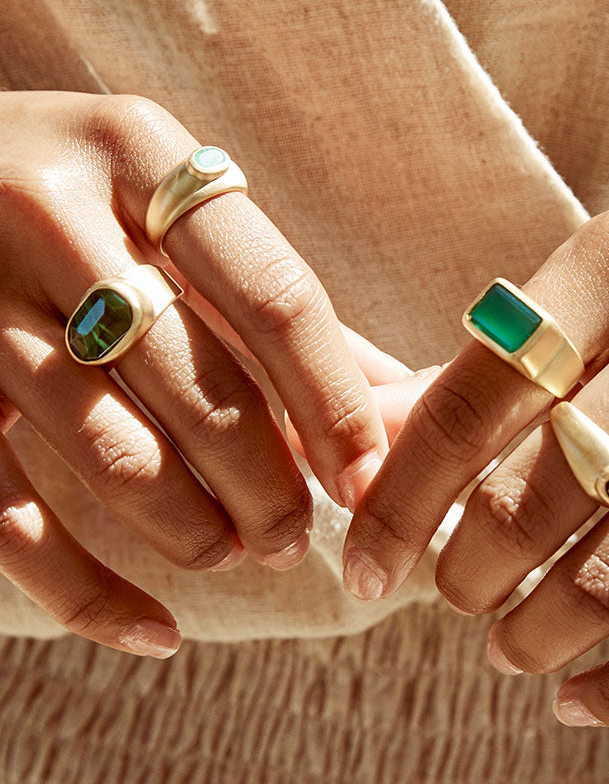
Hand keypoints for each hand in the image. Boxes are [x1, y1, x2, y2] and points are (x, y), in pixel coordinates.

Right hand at [0, 91, 388, 654]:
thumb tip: (396, 401)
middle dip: (270, 486)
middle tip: (295, 534)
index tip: (370, 481)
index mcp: (140, 155)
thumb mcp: (161, 206)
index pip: (276, 300)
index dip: (335, 407)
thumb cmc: (71, 201)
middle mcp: (52, 214)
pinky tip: (154, 629)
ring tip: (234, 549)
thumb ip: (266, 296)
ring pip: (117, 454)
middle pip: (203, 387)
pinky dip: (90, 593)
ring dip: (196, 529)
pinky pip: (11, 516)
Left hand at [343, 201, 608, 724]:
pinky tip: (581, 703)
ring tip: (508, 647)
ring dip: (536, 636)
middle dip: (466, 575)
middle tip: (453, 597)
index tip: (367, 564)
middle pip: (537, 495)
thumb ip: (507, 362)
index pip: (475, 395)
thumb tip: (376, 450)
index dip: (400, 496)